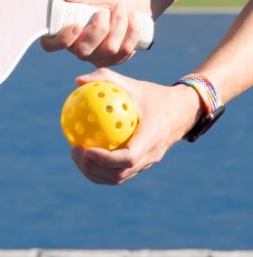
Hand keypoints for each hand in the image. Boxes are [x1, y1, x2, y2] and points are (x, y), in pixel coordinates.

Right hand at [41, 0, 150, 66]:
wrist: (132, 3)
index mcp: (64, 32)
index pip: (51, 45)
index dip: (62, 40)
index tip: (76, 25)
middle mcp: (77, 48)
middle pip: (83, 51)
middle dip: (99, 29)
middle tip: (105, 10)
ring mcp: (96, 57)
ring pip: (108, 49)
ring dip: (118, 25)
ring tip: (121, 8)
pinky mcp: (114, 60)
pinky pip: (124, 51)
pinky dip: (131, 31)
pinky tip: (132, 18)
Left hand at [69, 68, 203, 184]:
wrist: (182, 111)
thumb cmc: (154, 95)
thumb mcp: (133, 84)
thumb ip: (106, 79)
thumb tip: (77, 81)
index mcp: (152, 137)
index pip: (128, 158)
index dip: (105, 159)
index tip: (85, 149)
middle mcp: (151, 155)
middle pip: (119, 174)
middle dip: (93, 168)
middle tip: (74, 151)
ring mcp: (147, 163)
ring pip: (118, 178)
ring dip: (94, 172)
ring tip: (75, 155)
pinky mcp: (142, 165)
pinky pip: (119, 173)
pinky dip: (100, 169)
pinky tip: (84, 154)